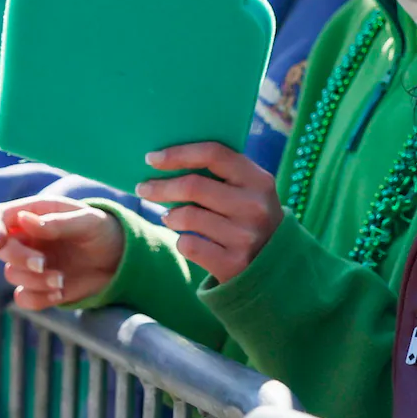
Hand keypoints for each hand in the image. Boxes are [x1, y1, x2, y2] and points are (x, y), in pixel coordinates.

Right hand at [0, 197, 124, 309]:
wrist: (120, 259)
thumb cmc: (104, 231)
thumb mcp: (88, 222)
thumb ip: (57, 222)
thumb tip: (23, 219)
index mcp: (38, 214)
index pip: (1, 216)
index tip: (0, 243)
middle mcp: (29, 238)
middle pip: (1, 248)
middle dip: (18, 258)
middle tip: (44, 264)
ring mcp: (32, 263)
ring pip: (11, 274)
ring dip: (35, 280)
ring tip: (62, 279)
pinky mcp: (39, 286)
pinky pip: (23, 297)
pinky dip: (38, 299)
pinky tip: (60, 293)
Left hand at [138, 142, 281, 283]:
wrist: (274, 264)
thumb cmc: (249, 216)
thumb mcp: (250, 189)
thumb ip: (223, 172)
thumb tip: (169, 158)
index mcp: (259, 180)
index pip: (214, 154)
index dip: (179, 153)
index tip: (151, 158)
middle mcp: (254, 206)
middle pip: (193, 186)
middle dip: (160, 186)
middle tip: (143, 188)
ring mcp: (245, 236)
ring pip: (187, 217)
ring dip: (171, 216)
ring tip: (170, 217)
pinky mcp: (232, 263)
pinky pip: (188, 245)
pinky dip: (181, 240)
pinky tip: (187, 239)